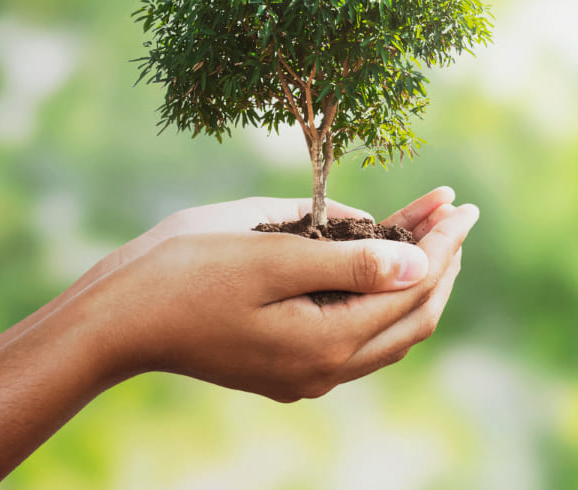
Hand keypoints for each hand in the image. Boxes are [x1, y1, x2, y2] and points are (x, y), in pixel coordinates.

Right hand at [76, 189, 476, 401]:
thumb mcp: (272, 255)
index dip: (442, 244)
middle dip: (440, 261)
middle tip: (458, 213)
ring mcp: (306, 374)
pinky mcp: (287, 365)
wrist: (115, 320)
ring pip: (387, 329)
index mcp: (327, 344)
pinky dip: (379, 293)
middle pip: (411, 317)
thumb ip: (351, 260)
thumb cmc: (184, 273)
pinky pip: (355, 333)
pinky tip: (381, 259)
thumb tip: (420, 263)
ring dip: (414, 277)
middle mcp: (325, 371)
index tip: (462, 204)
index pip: (411, 290)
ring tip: (432, 229)